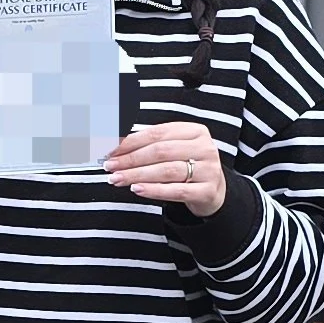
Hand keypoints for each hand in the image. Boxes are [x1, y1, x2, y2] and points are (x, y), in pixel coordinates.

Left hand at [104, 120, 226, 216]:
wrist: (213, 191)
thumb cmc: (188, 167)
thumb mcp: (174, 150)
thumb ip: (150, 145)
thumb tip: (115, 144)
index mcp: (194, 131)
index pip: (157, 133)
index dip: (131, 141)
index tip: (110, 148)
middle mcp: (204, 147)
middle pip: (160, 151)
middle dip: (130, 159)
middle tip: (109, 166)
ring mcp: (208, 169)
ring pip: (166, 170)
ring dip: (137, 175)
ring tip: (117, 179)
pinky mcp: (207, 191)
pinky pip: (176, 190)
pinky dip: (154, 190)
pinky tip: (137, 189)